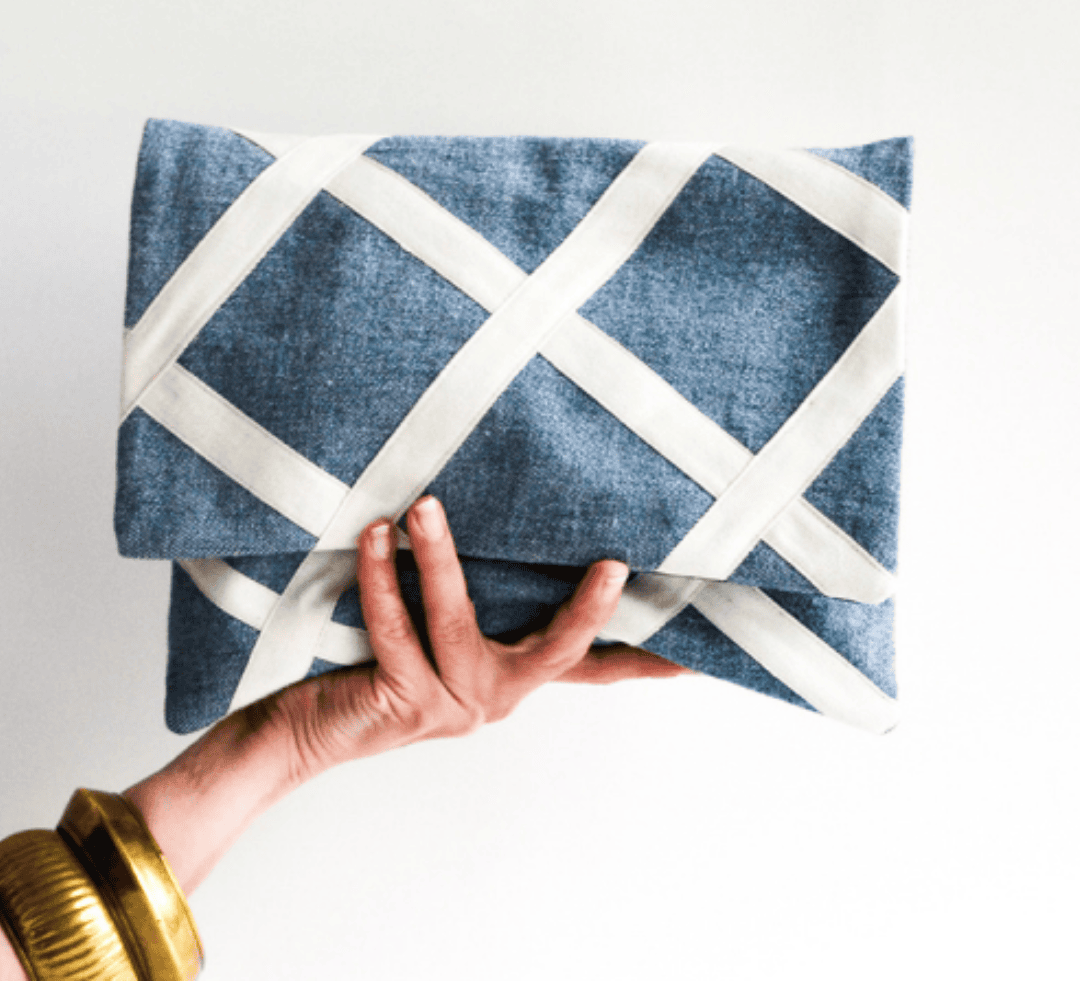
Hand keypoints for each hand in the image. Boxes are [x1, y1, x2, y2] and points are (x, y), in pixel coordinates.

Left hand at [267, 495, 687, 783]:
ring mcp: (449, 704)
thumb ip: (478, 600)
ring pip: (457, 626)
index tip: (693, 651)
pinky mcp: (399, 702)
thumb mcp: (443, 630)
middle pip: (555, 655)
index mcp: (509, 677)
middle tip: (613, 566)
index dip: (641, 661)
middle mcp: (491, 696)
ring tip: (424, 507)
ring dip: (438, 560)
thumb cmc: (378, 661)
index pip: (588, 668)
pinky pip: (394, 631)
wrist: (306, 729)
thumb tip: (503, 527)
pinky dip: (382, 579)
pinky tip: (374, 537)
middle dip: (588, 612)